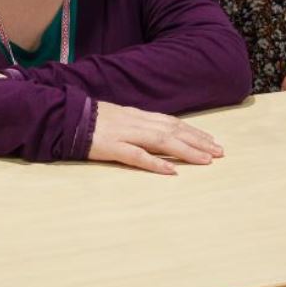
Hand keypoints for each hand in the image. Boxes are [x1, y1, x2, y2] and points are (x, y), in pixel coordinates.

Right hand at [86, 102, 223, 174]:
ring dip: (186, 151)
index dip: (194, 132)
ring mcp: (125, 134)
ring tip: (205, 160)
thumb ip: (138, 124)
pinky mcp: (112, 147)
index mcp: (138, 116)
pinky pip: (137, 156)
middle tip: (219, 153)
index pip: (172, 122)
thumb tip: (158, 132)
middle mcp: (137, 122)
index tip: (212, 141)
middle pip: (174, 131)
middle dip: (198, 142)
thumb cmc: (91, 120)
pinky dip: (155, 163)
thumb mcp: (119, 117)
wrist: (65, 117)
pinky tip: (171, 171)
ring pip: (162, 141)